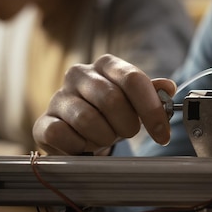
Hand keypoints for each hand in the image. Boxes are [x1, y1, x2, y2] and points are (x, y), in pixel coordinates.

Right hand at [33, 54, 175, 154]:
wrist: (76, 131)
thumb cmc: (109, 114)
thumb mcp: (133, 102)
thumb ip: (152, 94)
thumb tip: (168, 87)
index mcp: (106, 65)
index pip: (133, 79)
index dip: (151, 109)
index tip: (162, 135)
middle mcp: (79, 74)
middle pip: (112, 99)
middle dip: (127, 125)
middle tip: (127, 133)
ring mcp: (59, 97)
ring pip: (88, 120)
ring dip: (104, 137)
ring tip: (104, 138)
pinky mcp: (43, 122)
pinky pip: (63, 135)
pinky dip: (79, 147)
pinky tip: (83, 146)